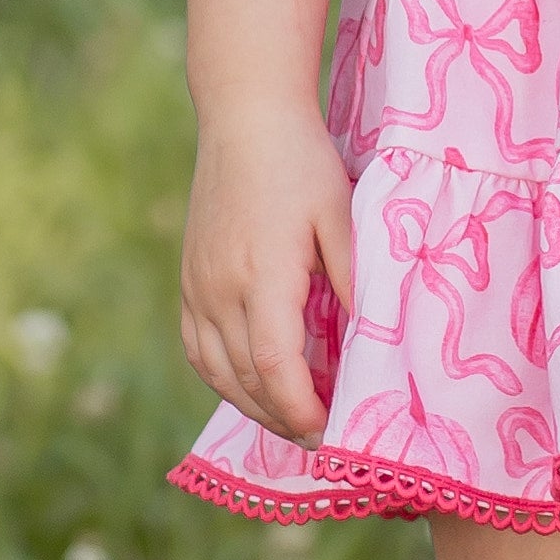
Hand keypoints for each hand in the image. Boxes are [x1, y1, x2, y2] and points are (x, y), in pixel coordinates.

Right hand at [178, 99, 356, 439]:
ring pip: (217, 372)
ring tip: (291, 420)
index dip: (300, 410)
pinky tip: (251, 385)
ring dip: (253, 405)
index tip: (330, 433)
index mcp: (262, 275)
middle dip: (284, 419)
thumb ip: (353, 280)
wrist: (244, 118)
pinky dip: (223, 378)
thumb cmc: (301, 162)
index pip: (276, 366)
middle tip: (322, 441)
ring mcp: (197, 286)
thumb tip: (370, 342)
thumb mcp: (341, 216)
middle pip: (246, 380)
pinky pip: (197, 348)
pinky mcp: (189, 280)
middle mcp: (220, 289)